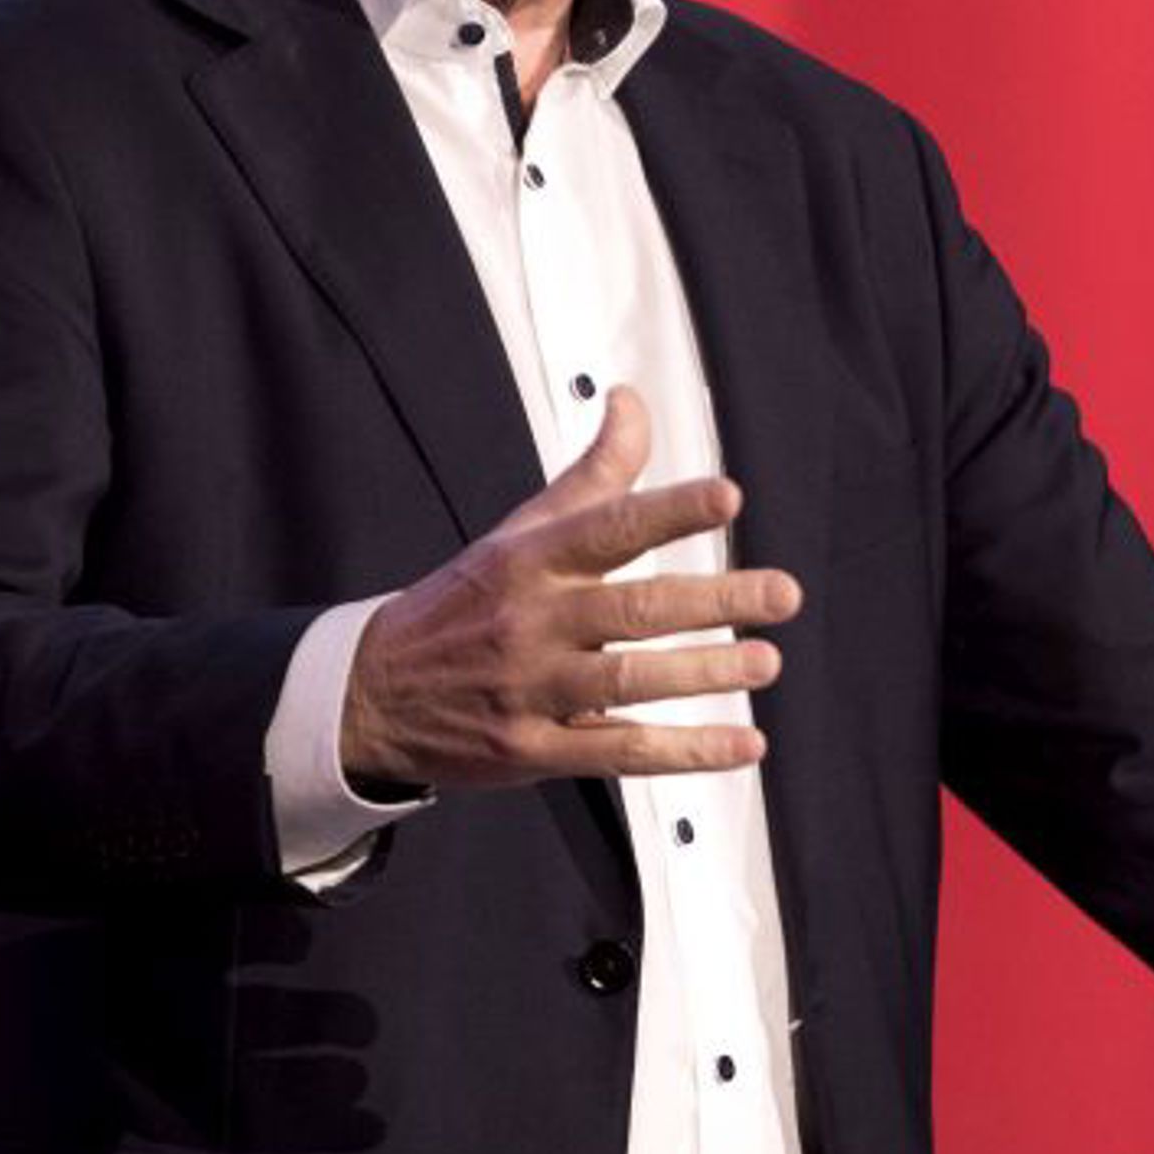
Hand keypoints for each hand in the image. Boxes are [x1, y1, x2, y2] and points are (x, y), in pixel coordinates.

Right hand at [340, 386, 801, 791]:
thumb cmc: (465, 603)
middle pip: (633, 608)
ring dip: (704, 674)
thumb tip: (631, 401)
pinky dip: (686, 752)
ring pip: (629, 681)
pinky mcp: (534, 750)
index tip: (727, 496)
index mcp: (531, 559)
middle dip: (714, 600)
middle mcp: (532, 621)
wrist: (373, 694)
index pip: (607, 526)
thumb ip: (592, 474)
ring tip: (763, 661)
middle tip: (780, 593)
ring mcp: (532, 689)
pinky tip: (741, 745)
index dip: (669, 509)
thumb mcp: (519, 532)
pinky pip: (620, 752)